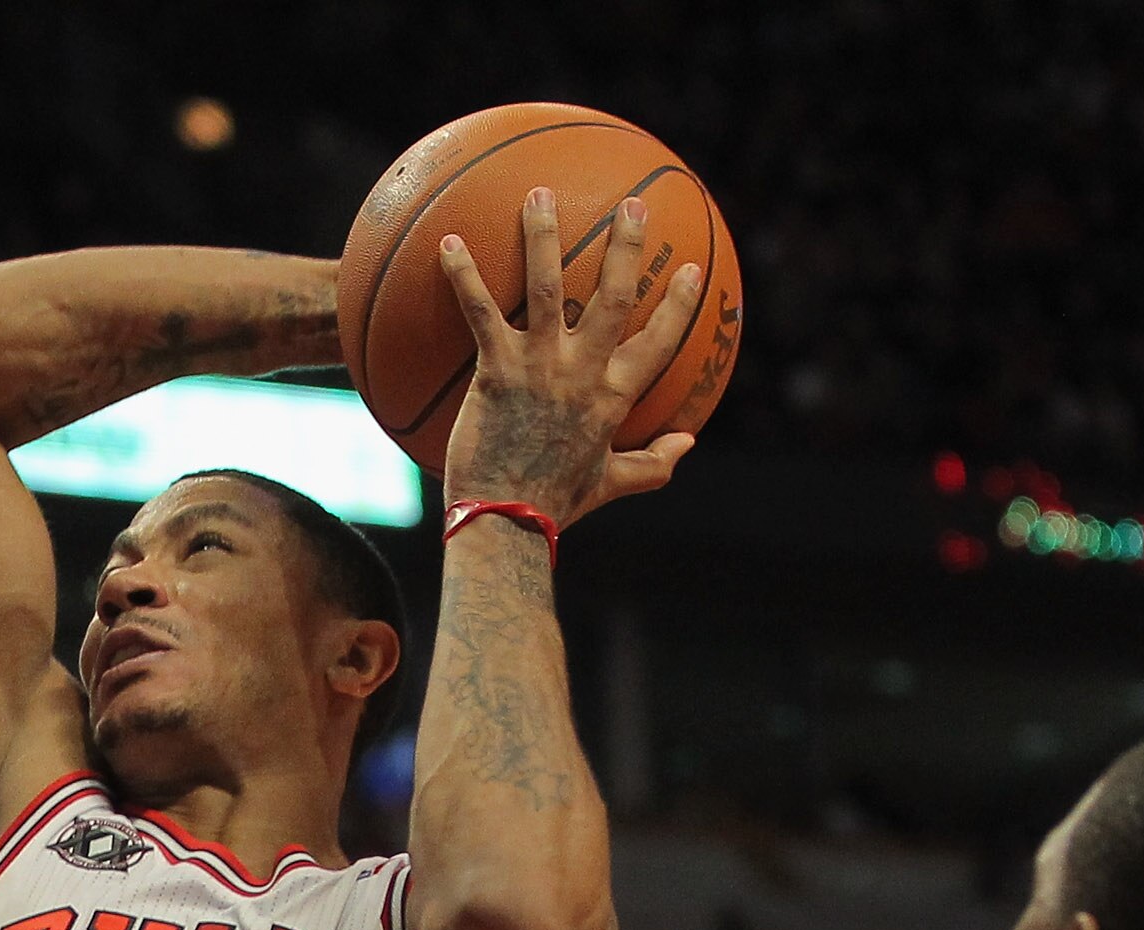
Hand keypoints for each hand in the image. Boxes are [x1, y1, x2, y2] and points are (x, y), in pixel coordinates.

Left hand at [433, 190, 705, 526]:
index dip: (680, 304)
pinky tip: (450, 241)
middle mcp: (584, 372)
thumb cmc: (554, 506)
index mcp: (615, 397)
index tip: (693, 270)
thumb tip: (688, 445)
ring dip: (544, 236)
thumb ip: (653, 464)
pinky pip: (479, 312)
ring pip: (549, 286)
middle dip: (628, 246)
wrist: (505, 522)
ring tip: (540, 193)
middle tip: (635, 204)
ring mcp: (540, 367)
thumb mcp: (611, 484)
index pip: (661, 341)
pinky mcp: (496, 370)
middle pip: (616, 295)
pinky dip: (464, 276)